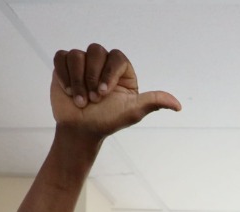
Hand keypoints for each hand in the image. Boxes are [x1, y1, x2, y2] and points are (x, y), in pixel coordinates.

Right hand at [50, 44, 180, 136]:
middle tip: (93, 100)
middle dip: (91, 77)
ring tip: (80, 100)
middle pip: (95, 51)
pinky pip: (61, 58)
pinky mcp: (64, 66)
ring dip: (77, 80)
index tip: (103, 94)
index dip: (108, 73)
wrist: (81, 131)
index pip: (117, 57)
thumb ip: (154, 102)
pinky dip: (63, 76)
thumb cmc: (108, 121)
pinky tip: (69, 91)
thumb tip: (178, 105)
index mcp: (121, 71)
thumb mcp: (133, 112)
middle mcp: (102, 63)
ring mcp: (82, 63)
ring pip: (76, 55)